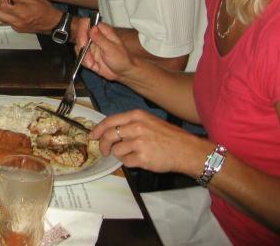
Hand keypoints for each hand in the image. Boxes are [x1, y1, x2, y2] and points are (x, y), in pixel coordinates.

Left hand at [0, 0, 60, 33]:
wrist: (52, 22)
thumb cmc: (44, 9)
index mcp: (20, 12)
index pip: (1, 4)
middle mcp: (16, 21)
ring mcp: (16, 26)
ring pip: (1, 18)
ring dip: (1, 9)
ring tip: (8, 3)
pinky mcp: (17, 29)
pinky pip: (7, 20)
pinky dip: (8, 14)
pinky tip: (14, 9)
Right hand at [78, 21, 135, 82]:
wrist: (122, 72)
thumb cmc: (122, 59)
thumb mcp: (112, 49)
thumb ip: (101, 39)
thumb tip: (92, 29)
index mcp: (102, 30)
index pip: (86, 23)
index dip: (82, 30)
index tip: (83, 41)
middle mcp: (94, 36)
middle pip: (79, 34)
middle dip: (81, 46)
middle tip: (87, 55)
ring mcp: (90, 45)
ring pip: (78, 46)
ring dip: (83, 56)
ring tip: (92, 63)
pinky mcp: (87, 54)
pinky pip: (79, 55)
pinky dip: (84, 61)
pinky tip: (92, 65)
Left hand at [90, 110, 211, 175]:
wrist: (187, 150)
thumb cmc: (169, 136)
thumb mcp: (149, 121)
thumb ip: (130, 123)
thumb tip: (110, 131)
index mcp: (137, 116)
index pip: (110, 121)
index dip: (98, 129)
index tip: (92, 135)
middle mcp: (136, 127)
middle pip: (109, 135)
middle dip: (103, 145)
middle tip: (104, 150)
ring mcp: (139, 142)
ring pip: (117, 150)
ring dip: (120, 155)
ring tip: (132, 154)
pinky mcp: (142, 157)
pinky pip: (126, 162)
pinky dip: (129, 163)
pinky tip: (140, 160)